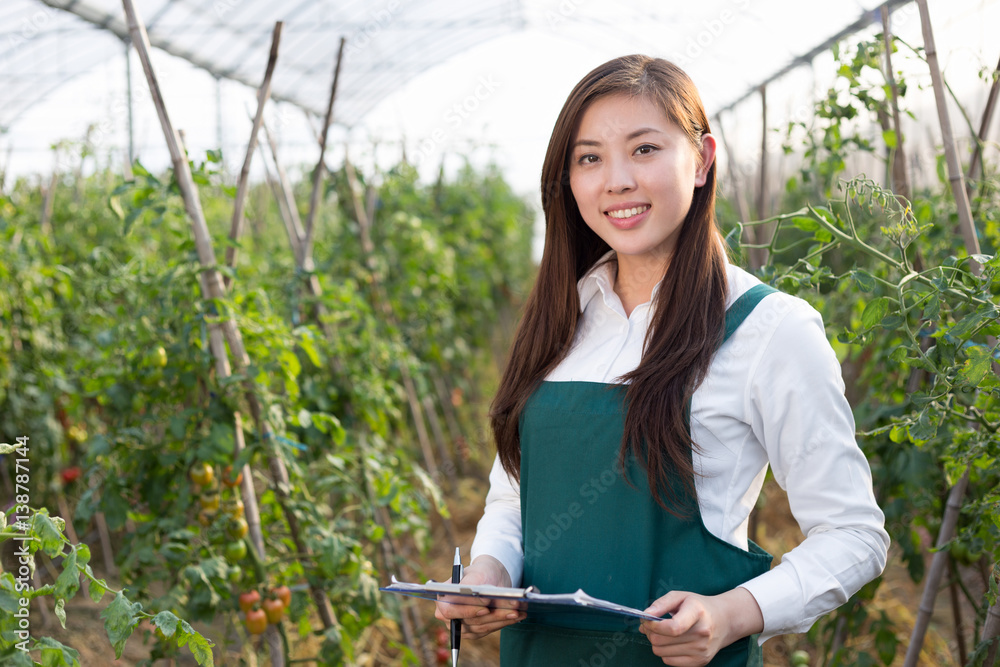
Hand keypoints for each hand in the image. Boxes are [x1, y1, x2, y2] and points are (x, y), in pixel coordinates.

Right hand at [433, 555, 525, 638]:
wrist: (489, 577)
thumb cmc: (480, 572)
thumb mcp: (476, 573)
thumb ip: (471, 585)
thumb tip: (475, 595)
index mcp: (442, 599)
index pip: (450, 610)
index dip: (467, 610)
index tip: (486, 606)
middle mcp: (448, 616)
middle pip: (470, 621)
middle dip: (493, 614)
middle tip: (513, 608)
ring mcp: (461, 626)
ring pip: (482, 626)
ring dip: (503, 619)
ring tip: (519, 610)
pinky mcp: (474, 631)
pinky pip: (489, 629)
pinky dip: (504, 622)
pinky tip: (517, 616)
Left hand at [638, 587, 762, 665]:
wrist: (724, 621)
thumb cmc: (698, 606)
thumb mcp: (680, 596)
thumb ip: (660, 604)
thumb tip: (645, 616)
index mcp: (697, 612)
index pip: (673, 627)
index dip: (654, 626)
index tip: (647, 620)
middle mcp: (702, 633)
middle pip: (662, 641)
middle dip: (650, 632)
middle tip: (651, 625)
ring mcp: (702, 650)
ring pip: (661, 652)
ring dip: (656, 643)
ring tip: (662, 633)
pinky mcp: (700, 662)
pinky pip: (669, 661)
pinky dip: (665, 652)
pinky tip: (671, 643)